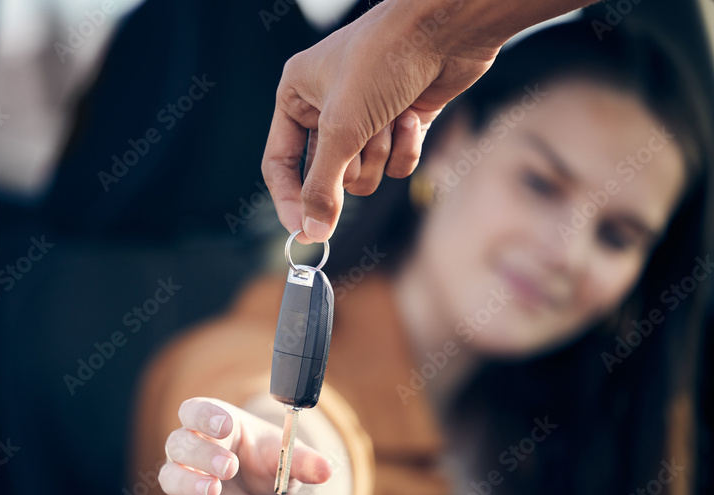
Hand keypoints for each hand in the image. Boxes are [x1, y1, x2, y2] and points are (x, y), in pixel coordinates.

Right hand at [160, 397, 332, 494]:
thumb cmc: (273, 464)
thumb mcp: (290, 458)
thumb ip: (304, 461)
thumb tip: (326, 470)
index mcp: (213, 423)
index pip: (193, 411)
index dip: (203, 416)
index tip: (225, 426)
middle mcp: (192, 450)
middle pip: (179, 444)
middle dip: (201, 454)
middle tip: (229, 467)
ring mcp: (185, 482)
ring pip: (171, 478)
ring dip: (189, 482)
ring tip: (214, 490)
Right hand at [262, 0, 499, 242]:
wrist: (447, 28)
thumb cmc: (383, 59)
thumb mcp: (342, 128)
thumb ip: (322, 186)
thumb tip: (311, 231)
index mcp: (297, 97)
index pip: (280, 162)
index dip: (289, 199)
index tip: (304, 232)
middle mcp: (328, 108)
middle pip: (327, 174)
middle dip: (351, 162)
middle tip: (363, 137)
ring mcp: (366, 117)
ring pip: (363, 174)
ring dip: (379, 153)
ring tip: (391, 117)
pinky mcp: (400, 123)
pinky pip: (394, 164)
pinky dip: (405, 148)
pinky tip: (413, 117)